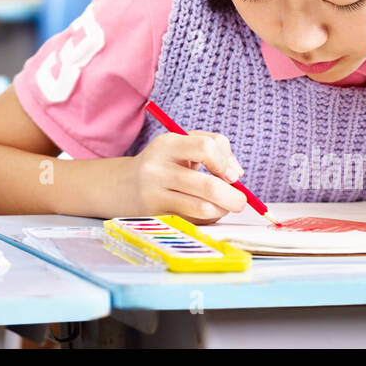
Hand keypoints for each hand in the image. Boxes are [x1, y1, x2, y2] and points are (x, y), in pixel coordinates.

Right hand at [120, 131, 247, 224]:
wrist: (124, 185)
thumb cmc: (165, 162)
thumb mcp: (182, 144)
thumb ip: (216, 147)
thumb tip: (237, 174)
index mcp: (167, 144)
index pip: (206, 148)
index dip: (226, 162)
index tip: (231, 174)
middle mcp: (158, 169)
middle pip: (209, 186)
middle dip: (234, 197)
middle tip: (240, 200)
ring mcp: (155, 195)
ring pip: (203, 208)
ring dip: (222, 210)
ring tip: (223, 206)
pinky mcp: (156, 216)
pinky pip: (194, 221)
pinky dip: (208, 219)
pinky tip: (205, 212)